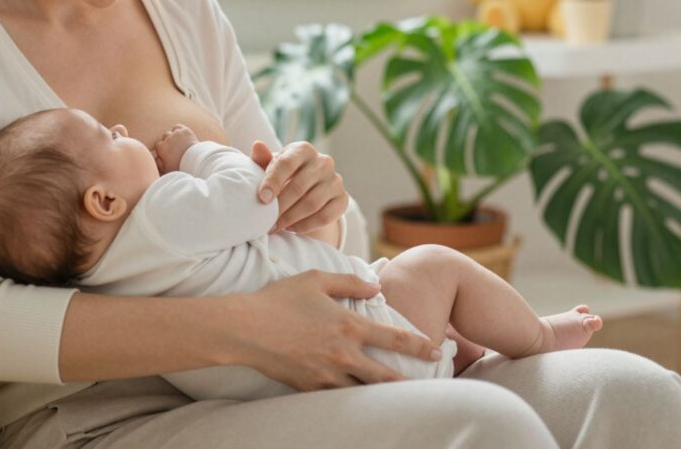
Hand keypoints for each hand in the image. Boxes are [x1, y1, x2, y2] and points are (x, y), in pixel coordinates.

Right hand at [154, 124, 198, 173]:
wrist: (194, 160)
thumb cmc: (180, 166)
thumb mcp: (166, 168)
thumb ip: (158, 162)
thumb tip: (156, 157)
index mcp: (162, 147)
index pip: (158, 144)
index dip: (162, 148)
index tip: (167, 151)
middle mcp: (167, 138)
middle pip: (165, 136)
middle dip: (168, 140)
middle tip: (175, 147)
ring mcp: (176, 133)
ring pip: (172, 131)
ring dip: (174, 135)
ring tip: (180, 142)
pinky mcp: (185, 130)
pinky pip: (178, 126)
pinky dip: (179, 130)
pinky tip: (182, 135)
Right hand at [237, 271, 442, 389]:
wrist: (246, 329)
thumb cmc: (280, 299)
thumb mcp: (316, 279)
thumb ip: (350, 281)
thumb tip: (375, 286)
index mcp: (349, 325)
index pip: (394, 338)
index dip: (418, 344)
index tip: (435, 349)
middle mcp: (343, 354)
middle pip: (385, 375)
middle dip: (409, 380)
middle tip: (426, 384)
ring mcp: (327, 375)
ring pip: (364, 391)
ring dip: (382, 394)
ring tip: (398, 398)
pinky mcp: (310, 388)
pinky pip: (338, 397)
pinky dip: (352, 399)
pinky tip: (360, 400)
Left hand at [250, 141, 348, 233]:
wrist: (307, 191)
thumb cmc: (283, 176)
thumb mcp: (270, 167)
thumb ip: (262, 159)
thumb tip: (257, 145)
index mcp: (303, 150)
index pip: (287, 163)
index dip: (273, 181)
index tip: (262, 199)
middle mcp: (323, 162)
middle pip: (299, 186)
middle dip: (280, 206)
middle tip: (266, 221)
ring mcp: (335, 180)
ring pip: (312, 203)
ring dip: (291, 218)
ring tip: (276, 227)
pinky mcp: (342, 199)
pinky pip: (325, 216)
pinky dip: (306, 225)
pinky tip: (292, 228)